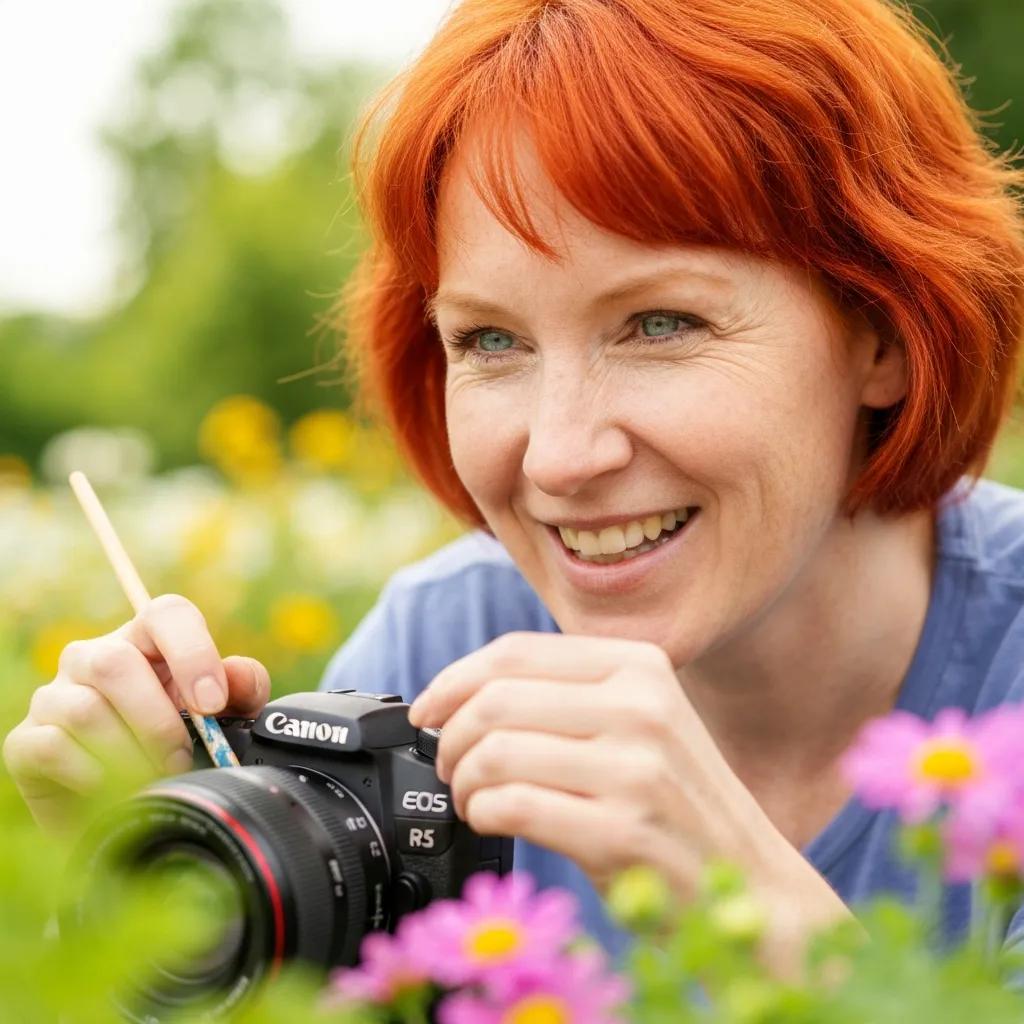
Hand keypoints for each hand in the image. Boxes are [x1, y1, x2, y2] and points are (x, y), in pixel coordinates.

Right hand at [2, 594, 269, 836]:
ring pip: (85, 709)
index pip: (166, 613)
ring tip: (150, 777)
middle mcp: (95, 657)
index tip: (212, 705)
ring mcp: (55, 695)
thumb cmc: (182, 753)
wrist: (134, 815)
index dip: (193, 653)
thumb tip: (239, 676)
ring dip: (126, 753)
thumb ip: (242, 690)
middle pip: (116, 663)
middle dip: (157, 720)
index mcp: (148, 641)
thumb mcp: (225, 720)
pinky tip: (108, 788)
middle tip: (180, 758)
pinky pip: (51, 747)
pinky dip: (88, 774)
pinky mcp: (25, 741)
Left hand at [408, 631, 854, 977]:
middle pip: (495, 699)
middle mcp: (641, 706)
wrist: (755, 884)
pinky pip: (512, 805)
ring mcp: (636, 769)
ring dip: (465, 780)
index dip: (453, 680)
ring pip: (496, 751)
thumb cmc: (677, 802)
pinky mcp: (622, 831)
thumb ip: (569, 693)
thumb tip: (462, 691)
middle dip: (450, 736)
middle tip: (451, 765)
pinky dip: (483, 813)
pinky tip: (492, 820)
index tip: (429, 711)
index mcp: (639, 666)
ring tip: (474, 796)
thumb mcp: (640, 721)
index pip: (514, 651)